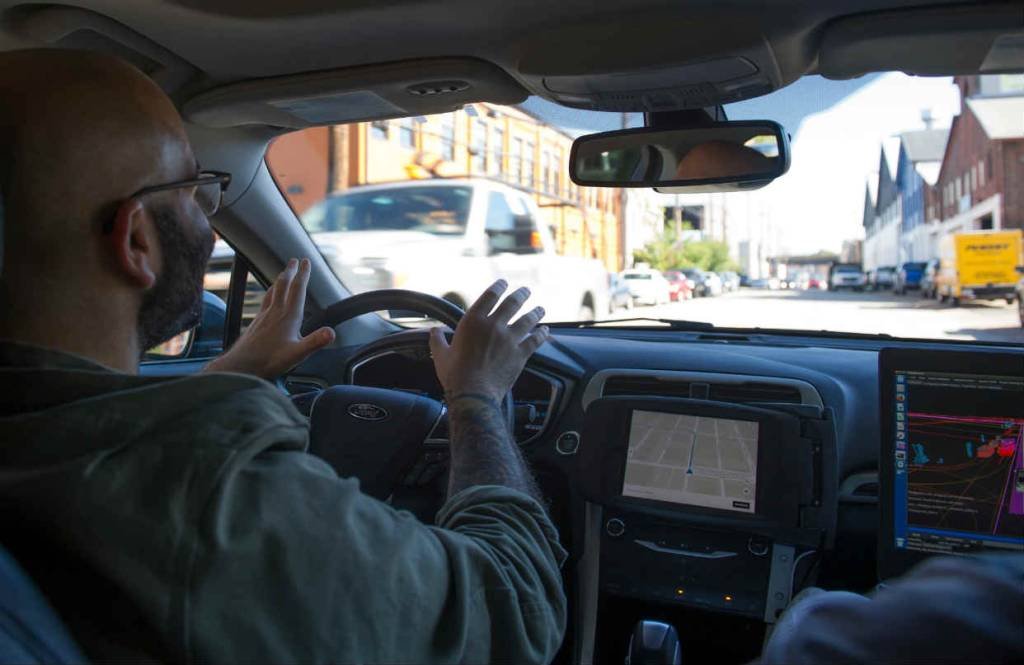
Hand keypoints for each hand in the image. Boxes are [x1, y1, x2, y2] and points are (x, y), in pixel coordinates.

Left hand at [205, 258, 334, 378]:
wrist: (241, 365)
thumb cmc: (269, 361)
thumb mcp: (297, 354)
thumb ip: (315, 342)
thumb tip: (332, 332)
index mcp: (288, 316)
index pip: (298, 289)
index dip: (303, 274)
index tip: (307, 261)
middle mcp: (275, 312)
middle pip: (283, 285)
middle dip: (290, 271)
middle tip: (295, 260)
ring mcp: (264, 316)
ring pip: (273, 291)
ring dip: (280, 280)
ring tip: (283, 274)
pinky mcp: (256, 322)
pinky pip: (265, 301)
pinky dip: (270, 293)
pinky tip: (269, 298)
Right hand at [429, 280, 549, 402]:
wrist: (473, 393)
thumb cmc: (454, 374)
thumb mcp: (441, 355)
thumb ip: (437, 340)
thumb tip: (433, 331)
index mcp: (473, 321)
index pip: (490, 296)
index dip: (498, 287)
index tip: (504, 283)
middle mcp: (494, 325)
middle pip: (512, 303)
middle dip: (521, 294)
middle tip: (526, 290)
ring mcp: (509, 339)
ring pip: (527, 319)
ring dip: (535, 312)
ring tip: (541, 308)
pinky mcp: (520, 353)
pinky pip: (535, 340)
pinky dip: (542, 334)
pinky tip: (545, 331)